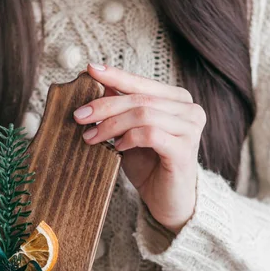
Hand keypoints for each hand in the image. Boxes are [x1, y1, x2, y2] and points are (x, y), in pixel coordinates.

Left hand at [74, 64, 206, 233]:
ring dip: (111, 125)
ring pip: (143, 114)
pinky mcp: (185, 150)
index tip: (90, 69)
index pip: (142, 82)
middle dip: (104, 105)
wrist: (168, 202)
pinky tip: (117, 148)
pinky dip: (128, 138)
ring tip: (91, 137)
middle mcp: (189, 109)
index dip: (116, 75)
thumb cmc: (149, 165)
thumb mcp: (129, 131)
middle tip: (79, 115)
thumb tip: (97, 83)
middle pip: (140, 98)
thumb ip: (121, 108)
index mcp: (178, 99)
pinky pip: (150, 134)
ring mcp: (190, 128)